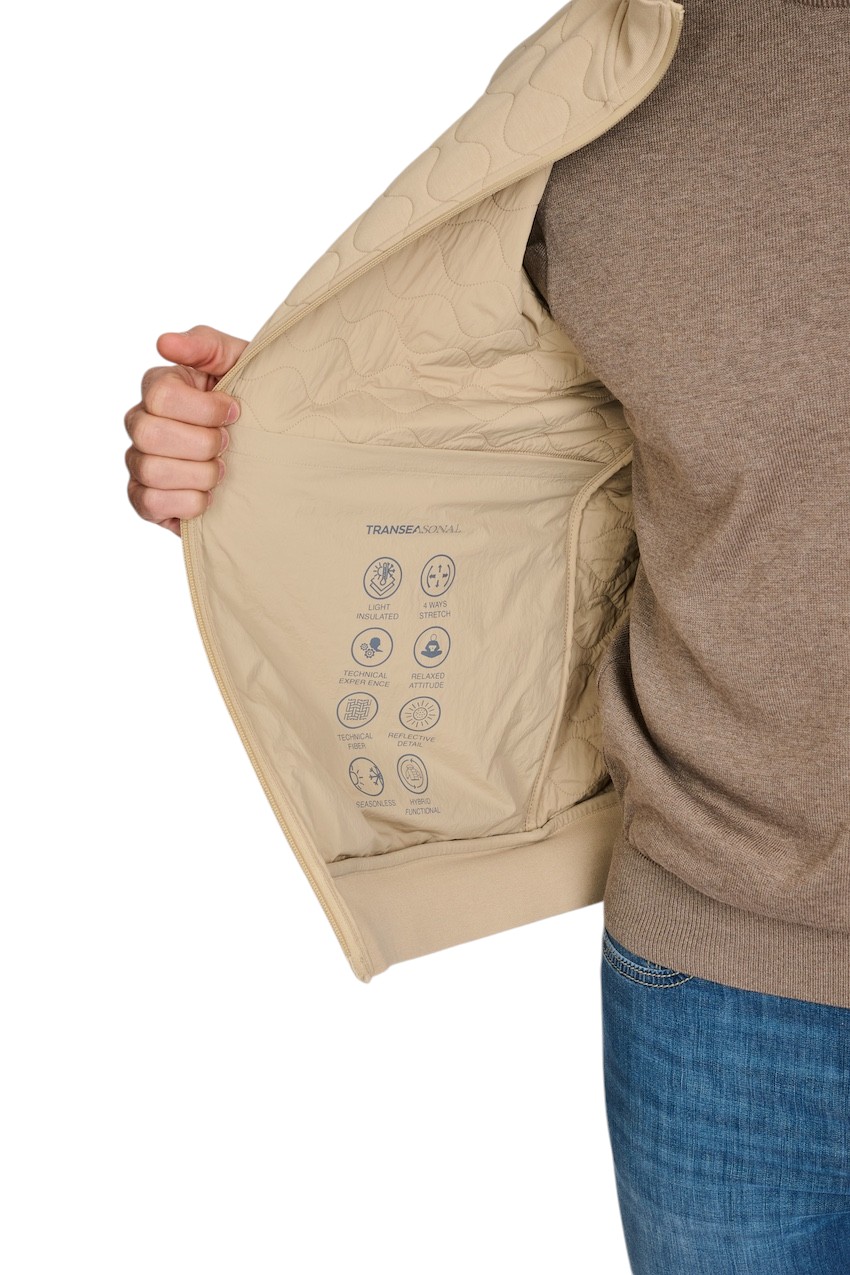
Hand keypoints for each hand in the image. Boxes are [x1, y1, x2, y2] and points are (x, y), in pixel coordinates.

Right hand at [124, 324, 247, 535]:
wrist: (273, 452)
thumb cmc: (252, 403)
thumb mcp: (239, 364)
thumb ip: (205, 345)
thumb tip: (164, 343)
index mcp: (159, 387)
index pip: (161, 395)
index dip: (205, 409)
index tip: (234, 413)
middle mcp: (141, 423)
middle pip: (150, 433)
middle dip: (202, 444)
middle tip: (228, 445)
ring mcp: (139, 462)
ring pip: (152, 470)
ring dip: (200, 474)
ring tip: (221, 472)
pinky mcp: (144, 499)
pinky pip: (150, 502)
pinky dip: (187, 503)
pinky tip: (207, 496)